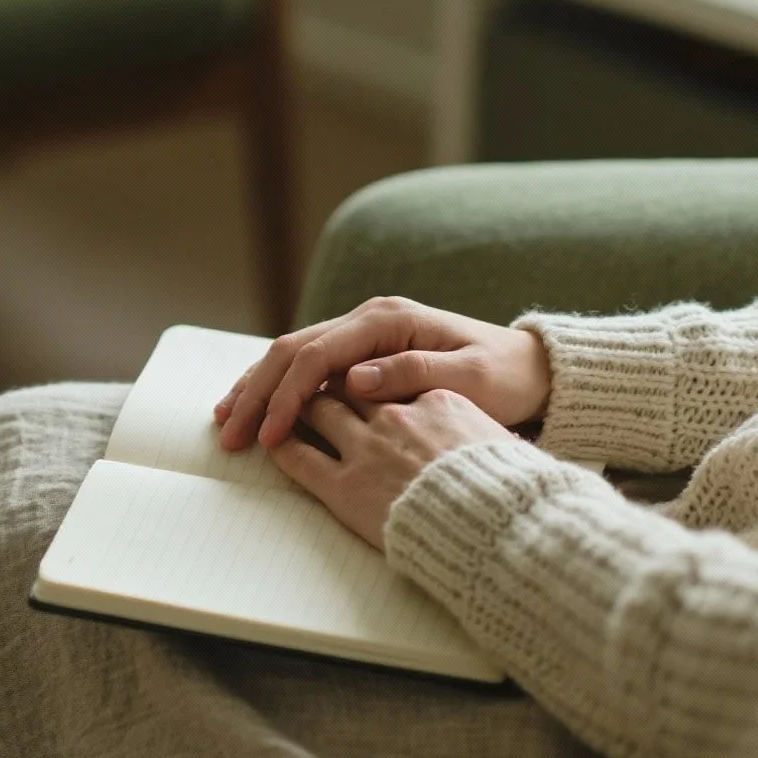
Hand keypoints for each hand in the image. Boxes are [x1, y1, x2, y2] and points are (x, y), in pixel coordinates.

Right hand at [214, 295, 549, 450]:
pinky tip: (255, 411)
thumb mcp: (471, 379)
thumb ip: (414, 374)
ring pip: (292, 356)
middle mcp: (368, 320)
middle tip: (229, 434)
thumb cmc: (505, 377)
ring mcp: (362, 335)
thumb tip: (355, 380)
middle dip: (257, 392)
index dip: (288, 395)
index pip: (319, 354)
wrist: (531, 369)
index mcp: (389, 321)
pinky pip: (307, 369)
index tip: (269, 436)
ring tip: (226, 421)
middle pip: (294, 351)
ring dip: (257, 388)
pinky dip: (277, 389)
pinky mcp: (361, 354)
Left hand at [268, 386, 515, 551]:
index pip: (383, 375)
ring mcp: (367, 448)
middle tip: (291, 380)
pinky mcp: (346, 486)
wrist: (498, 529)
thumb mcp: (492, 437)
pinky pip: (299, 455)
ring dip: (290, 402)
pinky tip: (267, 436)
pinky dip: (280, 440)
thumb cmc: (506, 490)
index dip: (359, 373)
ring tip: (275, 404)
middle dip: (313, 378)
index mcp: (434, 399)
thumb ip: (462, 420)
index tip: (347, 375)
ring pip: (315, 408)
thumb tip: (455, 418)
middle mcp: (395, 415)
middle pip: (342, 382)